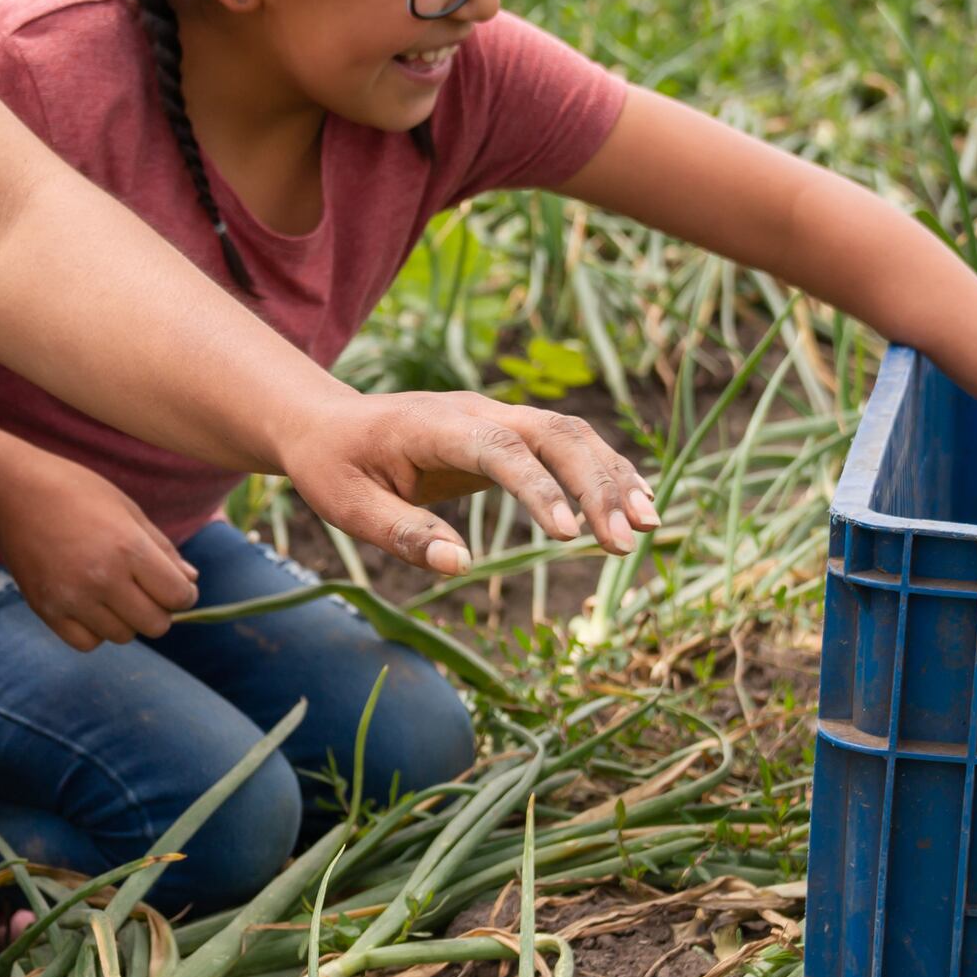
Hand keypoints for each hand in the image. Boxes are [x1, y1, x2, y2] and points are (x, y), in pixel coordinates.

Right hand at [0, 451, 203, 649]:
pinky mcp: (47, 612)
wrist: (14, 493)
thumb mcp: (128, 510)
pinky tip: (89, 605)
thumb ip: (162, 549)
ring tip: (111, 591)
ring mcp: (73, 599)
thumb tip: (192, 580)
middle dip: (158, 610)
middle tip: (143, 589)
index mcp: (129, 549)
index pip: (179, 596)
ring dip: (125, 620)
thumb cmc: (77, 492)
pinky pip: (87, 643)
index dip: (183, 592)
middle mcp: (103, 579)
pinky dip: (95, 631)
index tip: (172, 582)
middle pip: (155, 625)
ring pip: (122, 636)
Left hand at [283, 389, 660, 573]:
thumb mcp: (349, 508)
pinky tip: (636, 503)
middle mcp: (477, 412)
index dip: (538, 487)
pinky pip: (567, 444)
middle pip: (554, 434)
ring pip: (571, 434)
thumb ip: (404, 535)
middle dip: (597, 485)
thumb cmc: (335, 467)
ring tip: (649, 525)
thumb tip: (462, 565)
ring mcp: (497, 416)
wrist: (327, 422)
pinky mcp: (509, 432)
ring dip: (612, 477)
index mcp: (434, 427)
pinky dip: (604, 471)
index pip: (499, 449)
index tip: (568, 534)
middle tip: (628, 540)